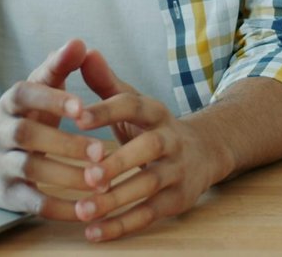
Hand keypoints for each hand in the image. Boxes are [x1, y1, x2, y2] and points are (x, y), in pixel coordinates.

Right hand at [0, 39, 102, 218]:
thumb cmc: (23, 119)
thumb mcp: (36, 90)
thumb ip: (58, 67)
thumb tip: (80, 42)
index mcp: (12, 102)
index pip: (25, 93)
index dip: (51, 98)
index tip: (81, 105)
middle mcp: (1, 130)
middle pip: (27, 134)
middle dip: (64, 142)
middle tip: (101, 150)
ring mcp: (1, 162)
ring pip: (30, 168)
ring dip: (66, 175)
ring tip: (99, 181)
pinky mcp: (6, 193)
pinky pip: (32, 202)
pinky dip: (59, 207)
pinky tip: (85, 210)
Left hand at [69, 49, 231, 241]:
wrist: (205, 152)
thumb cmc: (151, 126)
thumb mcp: (132, 101)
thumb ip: (105, 82)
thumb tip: (83, 49)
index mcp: (154, 111)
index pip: (131, 105)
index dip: (105, 110)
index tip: (76, 117)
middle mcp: (169, 139)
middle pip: (147, 149)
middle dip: (118, 162)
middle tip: (86, 174)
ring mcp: (176, 171)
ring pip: (148, 186)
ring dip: (116, 200)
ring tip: (83, 209)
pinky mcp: (176, 200)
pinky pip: (149, 214)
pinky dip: (122, 226)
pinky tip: (94, 233)